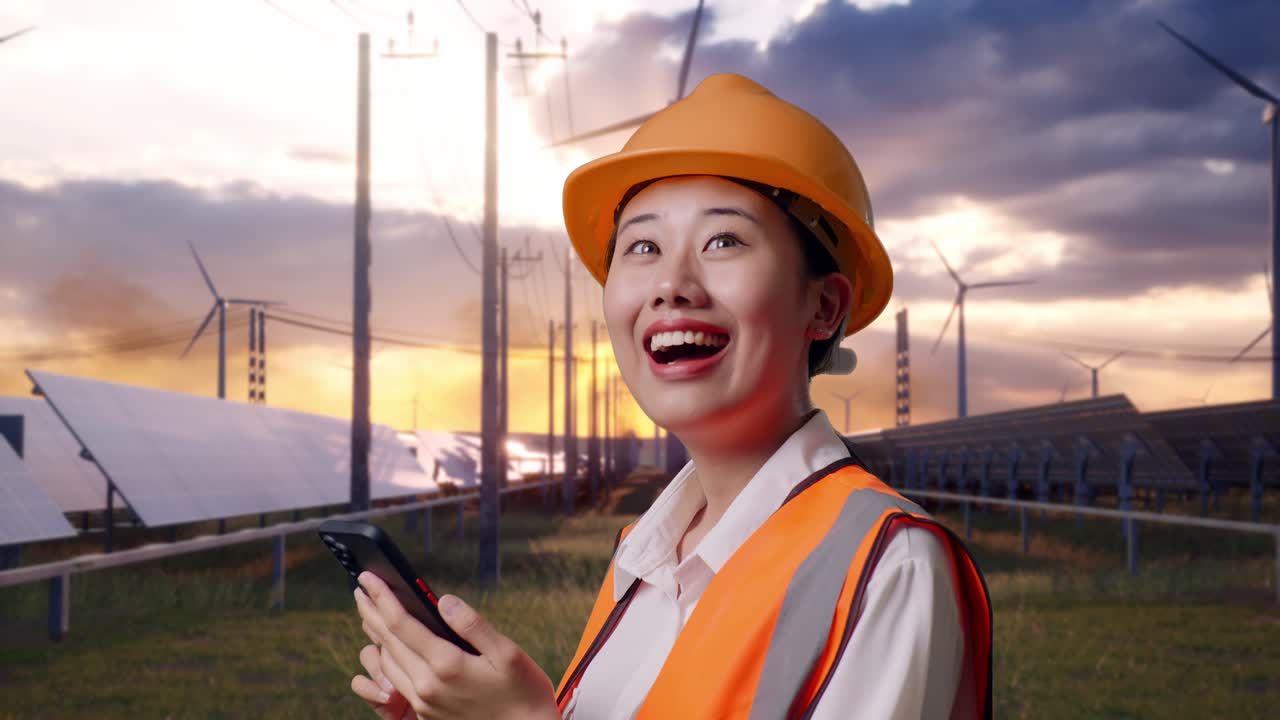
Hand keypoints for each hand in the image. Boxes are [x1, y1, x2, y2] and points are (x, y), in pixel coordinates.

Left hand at [351, 571, 560, 719]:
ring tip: (371, 614)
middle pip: (387, 642)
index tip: (368, 577)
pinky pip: (397, 680)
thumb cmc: (523, 693)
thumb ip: (472, 625)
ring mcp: (424, 703)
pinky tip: (391, 647)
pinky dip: (388, 657)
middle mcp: (427, 686)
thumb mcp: (508, 653)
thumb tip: (443, 600)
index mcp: (447, 665)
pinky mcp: (426, 714)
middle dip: (372, 612)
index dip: (382, 597)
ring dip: (376, 635)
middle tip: (360, 588)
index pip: (402, 624)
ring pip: (388, 663)